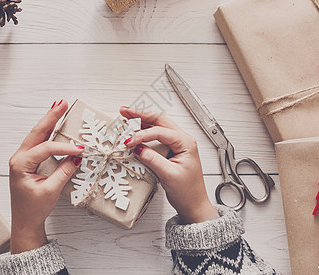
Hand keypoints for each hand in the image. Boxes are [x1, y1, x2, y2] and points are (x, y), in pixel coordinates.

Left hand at [8, 100, 83, 253]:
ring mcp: (22, 159)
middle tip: (62, 102)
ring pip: (37, 135)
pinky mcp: (28, 162)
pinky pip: (39, 143)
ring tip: (59, 106)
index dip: (64, 147)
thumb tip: (75, 157)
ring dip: (49, 121)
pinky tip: (55, 124)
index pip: (45, 149)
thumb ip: (63, 172)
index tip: (80, 149)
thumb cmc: (33, 209)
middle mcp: (19, 158)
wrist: (24, 222)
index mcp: (20, 164)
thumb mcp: (50, 190)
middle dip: (51, 117)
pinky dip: (48, 132)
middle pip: (37, 132)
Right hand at [120, 107, 218, 223]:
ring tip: (127, 116)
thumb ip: (153, 159)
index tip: (128, 142)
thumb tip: (137, 148)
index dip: (142, 135)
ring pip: (158, 126)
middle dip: (141, 115)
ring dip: (142, 121)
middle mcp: (183, 140)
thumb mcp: (169, 175)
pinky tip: (135, 131)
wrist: (194, 205)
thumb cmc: (188, 192)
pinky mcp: (171, 151)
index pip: (160, 132)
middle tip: (125, 111)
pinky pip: (157, 136)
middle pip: (160, 120)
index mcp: (186, 143)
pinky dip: (145, 132)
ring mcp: (177, 144)